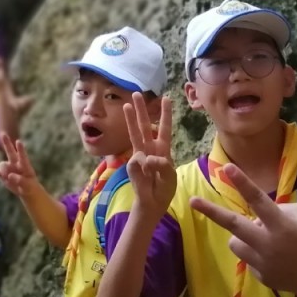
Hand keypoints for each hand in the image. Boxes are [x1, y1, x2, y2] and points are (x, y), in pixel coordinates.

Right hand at [0, 135, 41, 197]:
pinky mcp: (2, 174)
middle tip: (3, 134)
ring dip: (3, 170)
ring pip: (2, 164)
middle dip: (6, 143)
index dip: (20, 149)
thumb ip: (19, 180)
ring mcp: (9, 168)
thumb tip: (9, 175)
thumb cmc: (29, 186)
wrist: (24, 190)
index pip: (22, 156)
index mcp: (25, 165)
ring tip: (7, 177)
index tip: (18, 141)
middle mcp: (16, 163)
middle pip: (10, 152)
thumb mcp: (27, 185)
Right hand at [123, 93, 175, 220]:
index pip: (164, 128)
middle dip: (141, 110)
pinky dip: (143, 169)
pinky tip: (145, 176)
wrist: (152, 203)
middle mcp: (150, 149)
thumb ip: (161, 165)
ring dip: (131, 120)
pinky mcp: (132, 165)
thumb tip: (145, 157)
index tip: (167, 98)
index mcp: (163, 149)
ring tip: (126, 106)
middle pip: (145, 126)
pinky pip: (137, 162)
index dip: (165, 114)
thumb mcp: (170, 176)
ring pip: (134, 134)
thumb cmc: (163, 188)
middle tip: (136, 93)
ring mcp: (139, 156)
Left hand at [189, 163, 296, 294]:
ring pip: (236, 243)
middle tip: (192, 202)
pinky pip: (250, 260)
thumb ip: (277, 211)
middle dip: (211, 212)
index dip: (241, 182)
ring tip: (263, 237)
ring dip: (243, 236)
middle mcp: (269, 245)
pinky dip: (258, 254)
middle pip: (233, 226)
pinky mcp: (264, 278)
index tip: (226, 168)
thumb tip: (256, 216)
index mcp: (281, 224)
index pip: (257, 200)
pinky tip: (279, 258)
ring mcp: (265, 264)